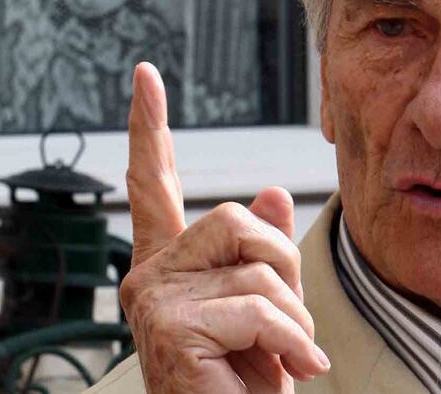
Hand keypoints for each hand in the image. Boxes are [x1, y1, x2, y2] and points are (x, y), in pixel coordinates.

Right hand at [119, 63, 329, 392]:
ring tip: (287, 355)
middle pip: (239, 219)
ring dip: (294, 315)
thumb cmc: (247, 381)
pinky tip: (292, 370)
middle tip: (290, 322)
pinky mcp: (171, 327)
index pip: (154, 185)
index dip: (149, 128)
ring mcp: (154, 300)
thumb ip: (261, 250)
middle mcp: (149, 275)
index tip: (145, 76)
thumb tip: (271, 189)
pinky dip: (293, 342)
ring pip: (258, 264)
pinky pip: (260, 309)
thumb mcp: (266, 308)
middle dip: (285, 265)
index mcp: (169, 264)